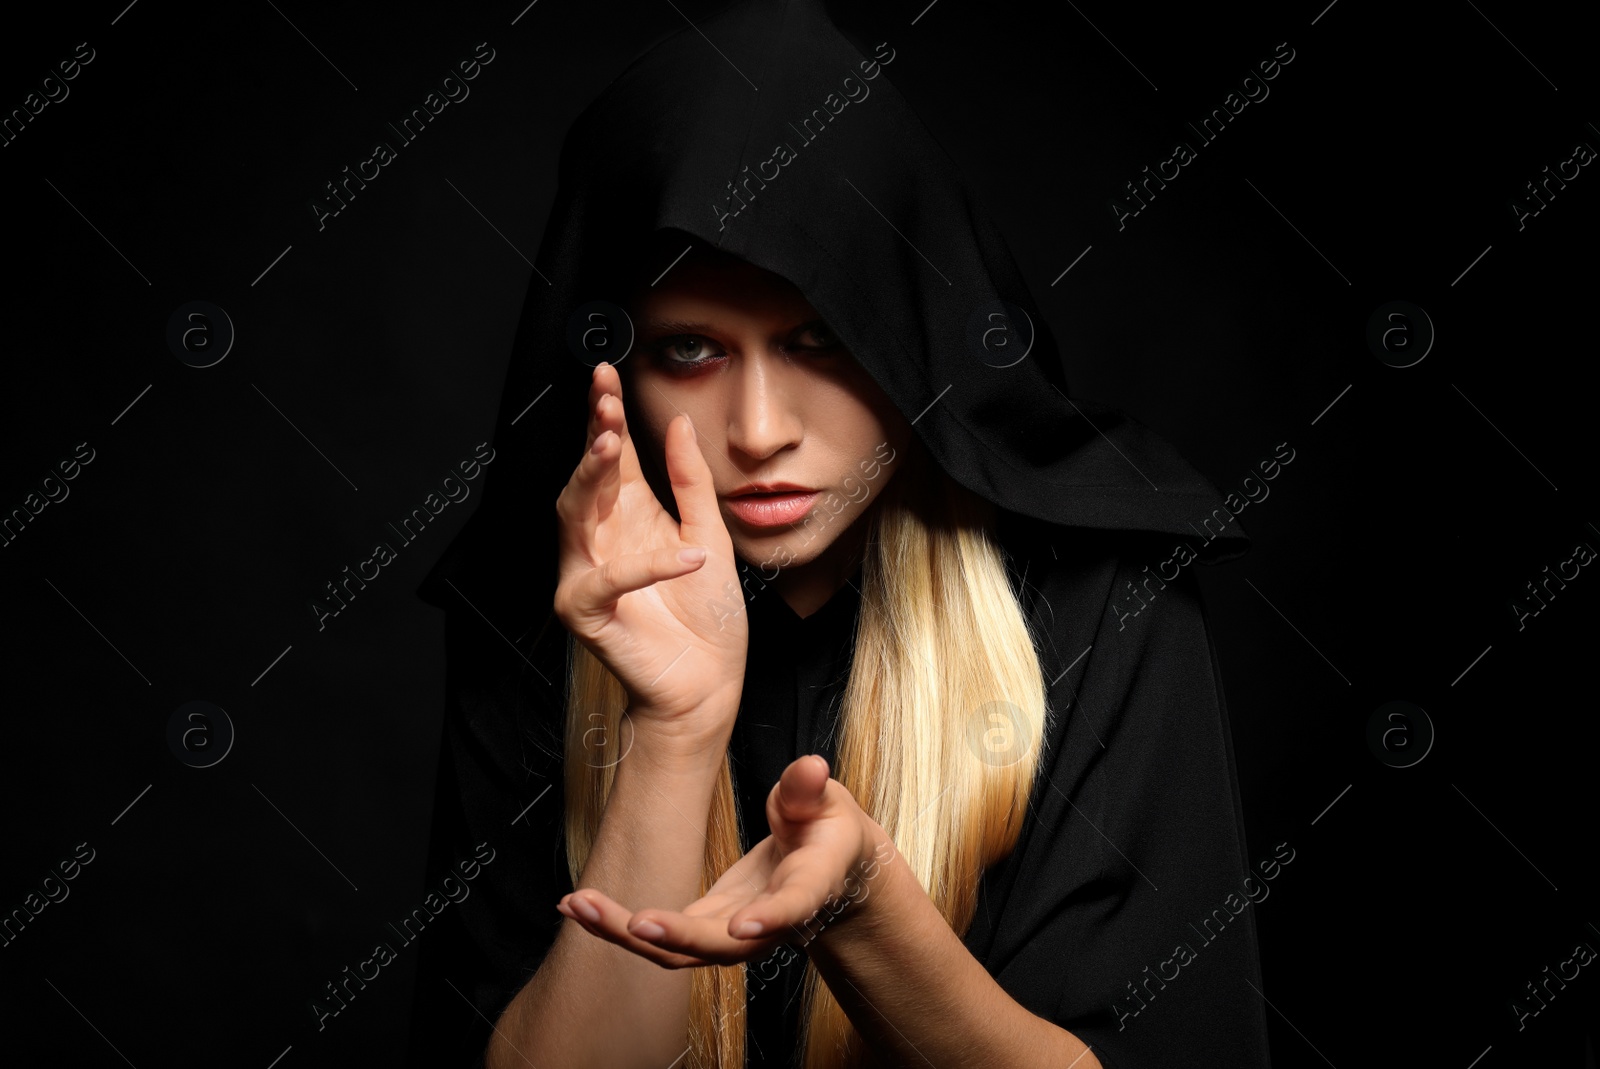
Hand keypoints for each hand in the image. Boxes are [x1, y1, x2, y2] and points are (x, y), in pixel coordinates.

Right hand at [553, 361, 747, 752]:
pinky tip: (683, 553)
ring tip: (610, 444)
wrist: (709, 680)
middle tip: (602, 400)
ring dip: (590, 478)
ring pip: (574, 516)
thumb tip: (677, 423)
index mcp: (628, 515)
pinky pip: (606, 580)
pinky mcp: (587, 612)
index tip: (607, 376)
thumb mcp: (711, 532)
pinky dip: (645, 566)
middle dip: (591, 435)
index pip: (610, 457)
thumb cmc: (707, 614)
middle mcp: (601, 539)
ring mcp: (587, 573)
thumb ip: (691, 480)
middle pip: (585, 477)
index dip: (605, 416)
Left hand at [555, 755, 888, 967]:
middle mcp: (765, 925)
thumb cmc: (827, 832)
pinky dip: (615, 924)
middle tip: (634, 923)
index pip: (791, 908)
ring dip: (623, 932)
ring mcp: (730, 934)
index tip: (742, 925)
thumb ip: (810, 790)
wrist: (827, 875)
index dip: (770, 919)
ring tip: (575, 905)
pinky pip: (657, 937)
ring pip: (675, 950)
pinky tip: (575, 905)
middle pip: (717, 945)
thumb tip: (810, 767)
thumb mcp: (827, 803)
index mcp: (807, 889)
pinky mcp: (702, 927)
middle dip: (673, 936)